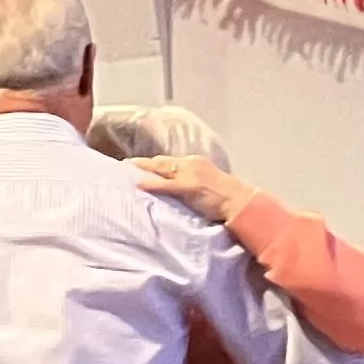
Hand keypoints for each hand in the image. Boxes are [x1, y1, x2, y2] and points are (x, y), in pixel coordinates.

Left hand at [131, 154, 255, 226]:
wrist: (240, 201)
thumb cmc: (223, 198)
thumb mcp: (203, 184)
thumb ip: (187, 183)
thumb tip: (169, 187)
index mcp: (194, 163)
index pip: (167, 162)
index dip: (150, 164)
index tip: (134, 165)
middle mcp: (191, 164)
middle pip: (161, 162)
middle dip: (141, 164)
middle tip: (122, 165)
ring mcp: (190, 174)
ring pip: (161, 169)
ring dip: (142, 170)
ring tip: (124, 172)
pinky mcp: (190, 186)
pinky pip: (167, 184)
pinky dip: (152, 184)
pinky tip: (139, 184)